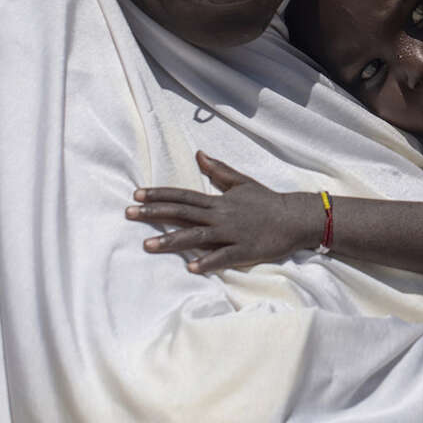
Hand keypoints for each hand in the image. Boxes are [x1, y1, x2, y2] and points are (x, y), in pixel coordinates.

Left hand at [124, 153, 322, 273]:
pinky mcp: (244, 250)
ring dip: (171, 241)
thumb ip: (219, 170)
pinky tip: (190, 268)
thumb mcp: (241, 182)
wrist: (294, 217)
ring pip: (196, 236)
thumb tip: (199, 154)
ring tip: (147, 245)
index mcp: (218, 200)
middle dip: (154, 214)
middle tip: (128, 214)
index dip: (159, 194)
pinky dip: (207, 261)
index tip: (136, 195)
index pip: (182, 196)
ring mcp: (231, 233)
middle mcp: (221, 215)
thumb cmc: (266, 201)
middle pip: (182, 213)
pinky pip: (223, 257)